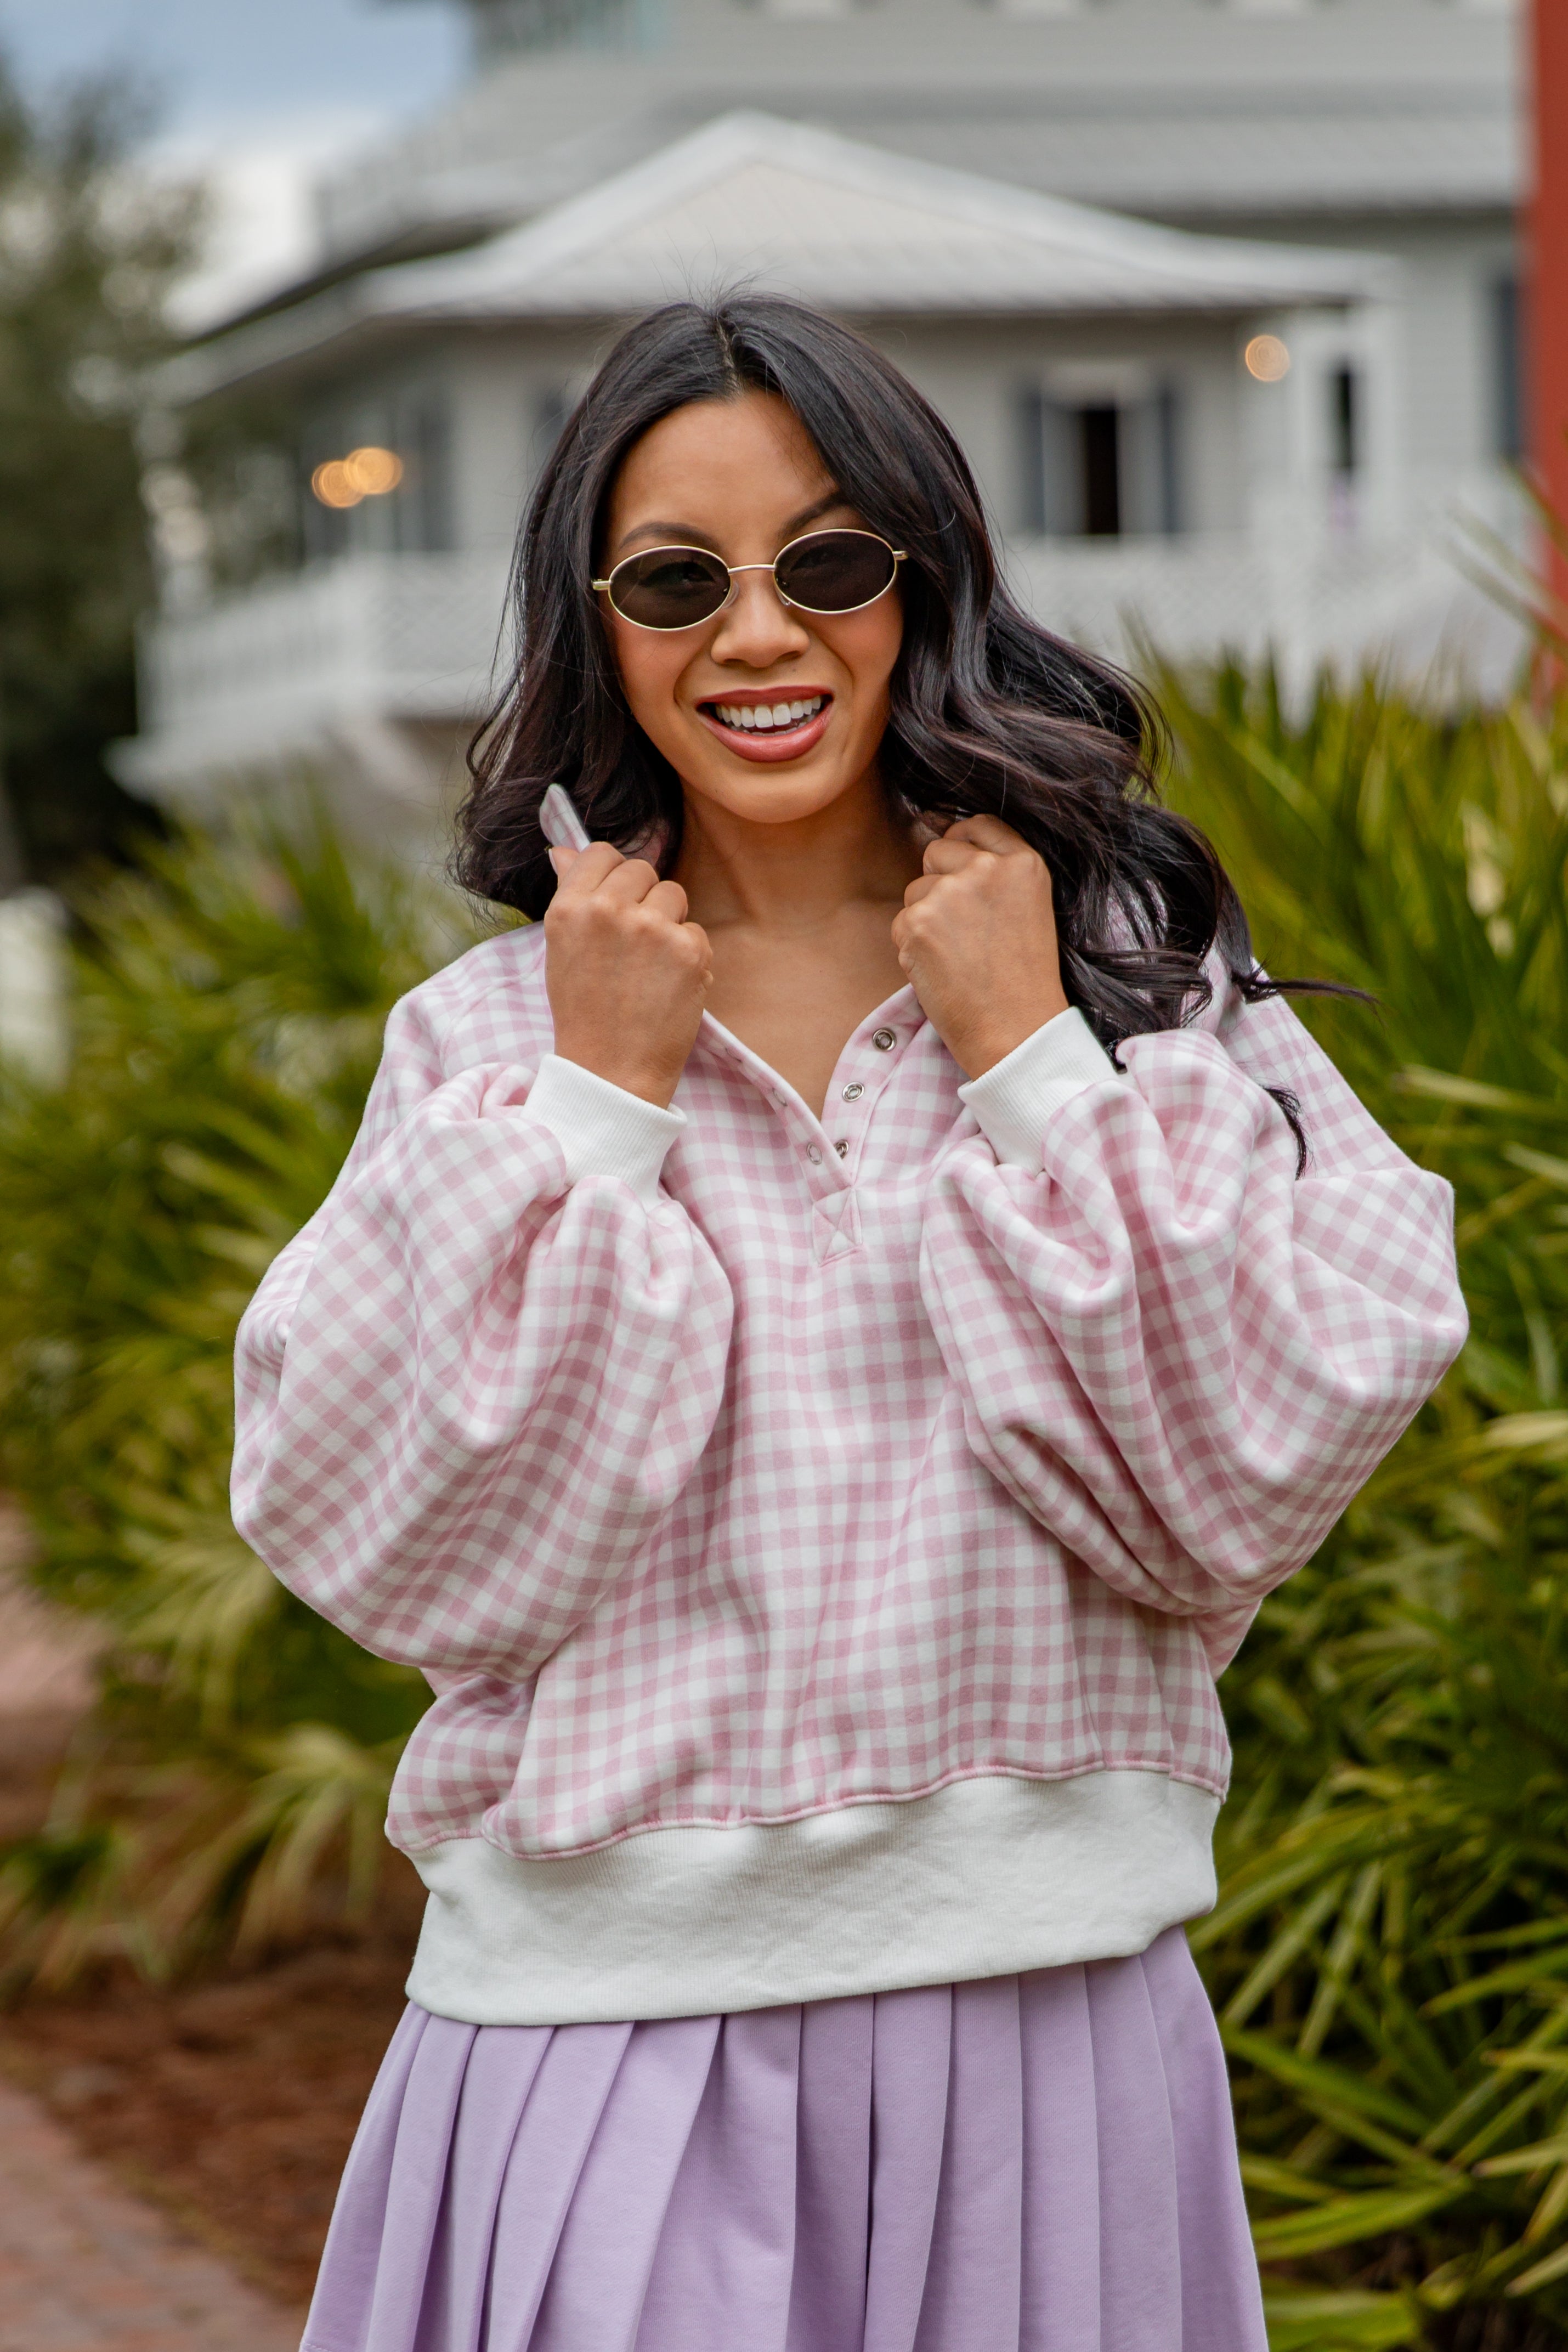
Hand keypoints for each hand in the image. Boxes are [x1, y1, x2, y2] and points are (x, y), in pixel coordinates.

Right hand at [544, 844, 712, 1107]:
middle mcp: (608, 910)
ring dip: (669, 923)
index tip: (617, 901)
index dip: (613, 875)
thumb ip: (570, 895)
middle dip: (643, 898)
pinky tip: (668, 986)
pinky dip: (689, 957)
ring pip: (674, 895)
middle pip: (642, 869)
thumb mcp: (561, 950)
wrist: (611, 1072)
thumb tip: (564, 850)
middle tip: (633, 945)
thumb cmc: (584, 1014)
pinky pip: (696, 931)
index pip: (601, 853)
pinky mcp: (688, 949)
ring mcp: (651, 928)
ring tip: (650, 967)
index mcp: (569, 908)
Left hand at [891, 815, 1068, 1078]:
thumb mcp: (1031, 907)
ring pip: (916, 890)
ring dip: (926, 919)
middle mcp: (986, 869)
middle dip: (941, 883)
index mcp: (1024, 863)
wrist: (1016, 1031)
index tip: (964, 873)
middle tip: (966, 931)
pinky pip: (901, 923)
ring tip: (959, 956)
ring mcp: (949, 893)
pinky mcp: (917, 922)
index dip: (964, 845)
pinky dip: (912, 947)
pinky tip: (942, 971)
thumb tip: (935, 831)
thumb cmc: (1024, 979)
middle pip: (937, 852)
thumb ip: (996, 872)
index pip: (978, 825)